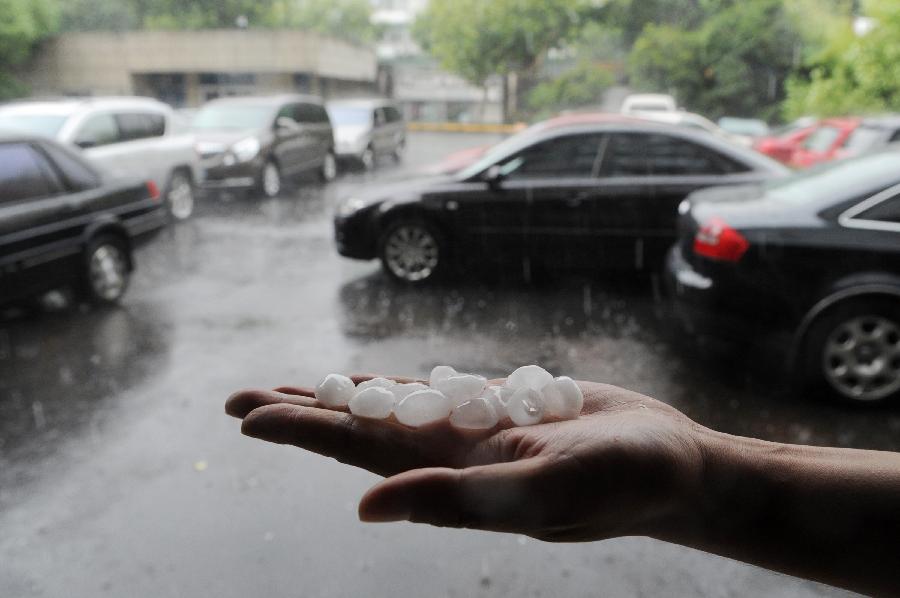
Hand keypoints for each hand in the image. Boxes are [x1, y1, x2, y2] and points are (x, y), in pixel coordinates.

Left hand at [225, 376, 706, 541]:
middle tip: (239, 398)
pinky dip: (397, 385)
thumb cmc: (621, 485)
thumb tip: (366, 509)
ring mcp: (475, 429)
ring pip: (392, 407)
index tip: (248, 416)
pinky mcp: (503, 405)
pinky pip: (437, 391)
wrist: (672, 467)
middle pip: (359, 429)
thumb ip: (458, 500)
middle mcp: (452, 456)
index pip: (359, 454)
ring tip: (292, 386)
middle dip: (301, 412)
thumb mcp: (542, 496)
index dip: (304, 432)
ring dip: (340, 396)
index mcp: (451, 479)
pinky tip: (369, 385)